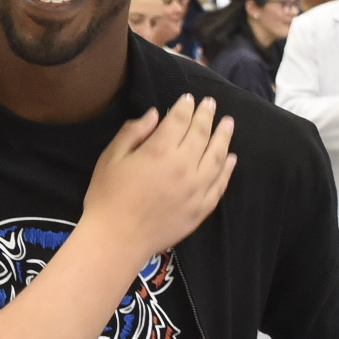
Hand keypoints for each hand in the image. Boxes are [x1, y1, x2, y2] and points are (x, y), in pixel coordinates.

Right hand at [84, 94, 235, 255]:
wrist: (117, 240)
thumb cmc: (107, 197)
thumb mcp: (110, 158)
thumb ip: (133, 132)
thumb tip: (155, 115)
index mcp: (159, 151)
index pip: (179, 121)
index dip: (185, 107)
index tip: (189, 98)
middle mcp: (184, 167)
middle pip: (201, 134)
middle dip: (207, 116)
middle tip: (211, 104)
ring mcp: (197, 189)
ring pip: (217, 156)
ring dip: (224, 137)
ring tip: (228, 124)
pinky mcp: (201, 208)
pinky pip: (220, 184)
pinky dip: (228, 169)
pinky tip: (231, 159)